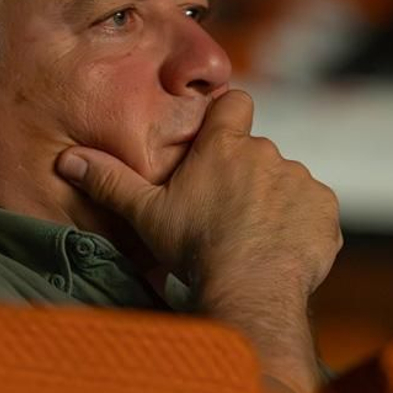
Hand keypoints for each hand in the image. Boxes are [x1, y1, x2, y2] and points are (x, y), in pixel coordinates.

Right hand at [57, 90, 341, 392]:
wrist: (250, 289)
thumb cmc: (195, 250)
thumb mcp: (146, 214)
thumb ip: (110, 181)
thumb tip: (67, 159)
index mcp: (225, 147)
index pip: (235, 103)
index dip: (229, 117)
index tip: (219, 139)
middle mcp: (268, 154)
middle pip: (257, 153)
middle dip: (245, 176)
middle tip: (224, 214)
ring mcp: (300, 181)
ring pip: (286, 183)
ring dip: (273, 202)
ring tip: (251, 239)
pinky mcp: (325, 211)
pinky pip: (313, 211)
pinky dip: (300, 226)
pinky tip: (278, 251)